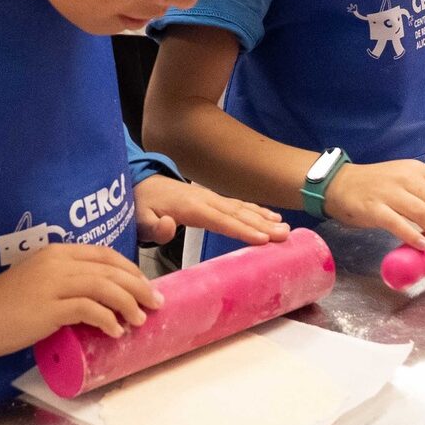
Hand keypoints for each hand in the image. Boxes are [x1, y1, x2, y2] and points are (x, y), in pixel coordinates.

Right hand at [0, 243, 161, 358]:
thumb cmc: (1, 307)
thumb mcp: (37, 284)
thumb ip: (63, 284)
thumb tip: (95, 302)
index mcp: (56, 253)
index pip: (104, 255)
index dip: (130, 269)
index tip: (145, 286)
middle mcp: (57, 262)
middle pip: (111, 269)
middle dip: (139, 286)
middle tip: (156, 304)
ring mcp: (53, 283)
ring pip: (105, 287)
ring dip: (129, 304)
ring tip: (141, 320)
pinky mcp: (49, 307)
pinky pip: (90, 309)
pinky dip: (109, 320)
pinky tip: (116, 331)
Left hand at [133, 174, 288, 247]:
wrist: (141, 184)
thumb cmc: (142, 207)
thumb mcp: (140, 220)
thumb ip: (154, 228)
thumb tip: (171, 225)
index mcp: (190, 208)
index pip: (220, 220)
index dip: (241, 230)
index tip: (262, 239)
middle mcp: (205, 200)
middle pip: (237, 213)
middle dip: (262, 224)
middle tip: (284, 235)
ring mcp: (211, 197)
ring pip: (242, 208)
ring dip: (264, 217)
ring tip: (285, 228)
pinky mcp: (214, 198)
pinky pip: (239, 204)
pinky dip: (257, 209)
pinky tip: (272, 216)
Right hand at [323, 159, 424, 253]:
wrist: (339, 183)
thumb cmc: (376, 184)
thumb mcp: (408, 177)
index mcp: (418, 170)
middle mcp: (406, 178)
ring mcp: (389, 193)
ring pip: (424, 213)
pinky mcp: (373, 208)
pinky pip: (397, 223)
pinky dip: (413, 235)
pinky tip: (423, 245)